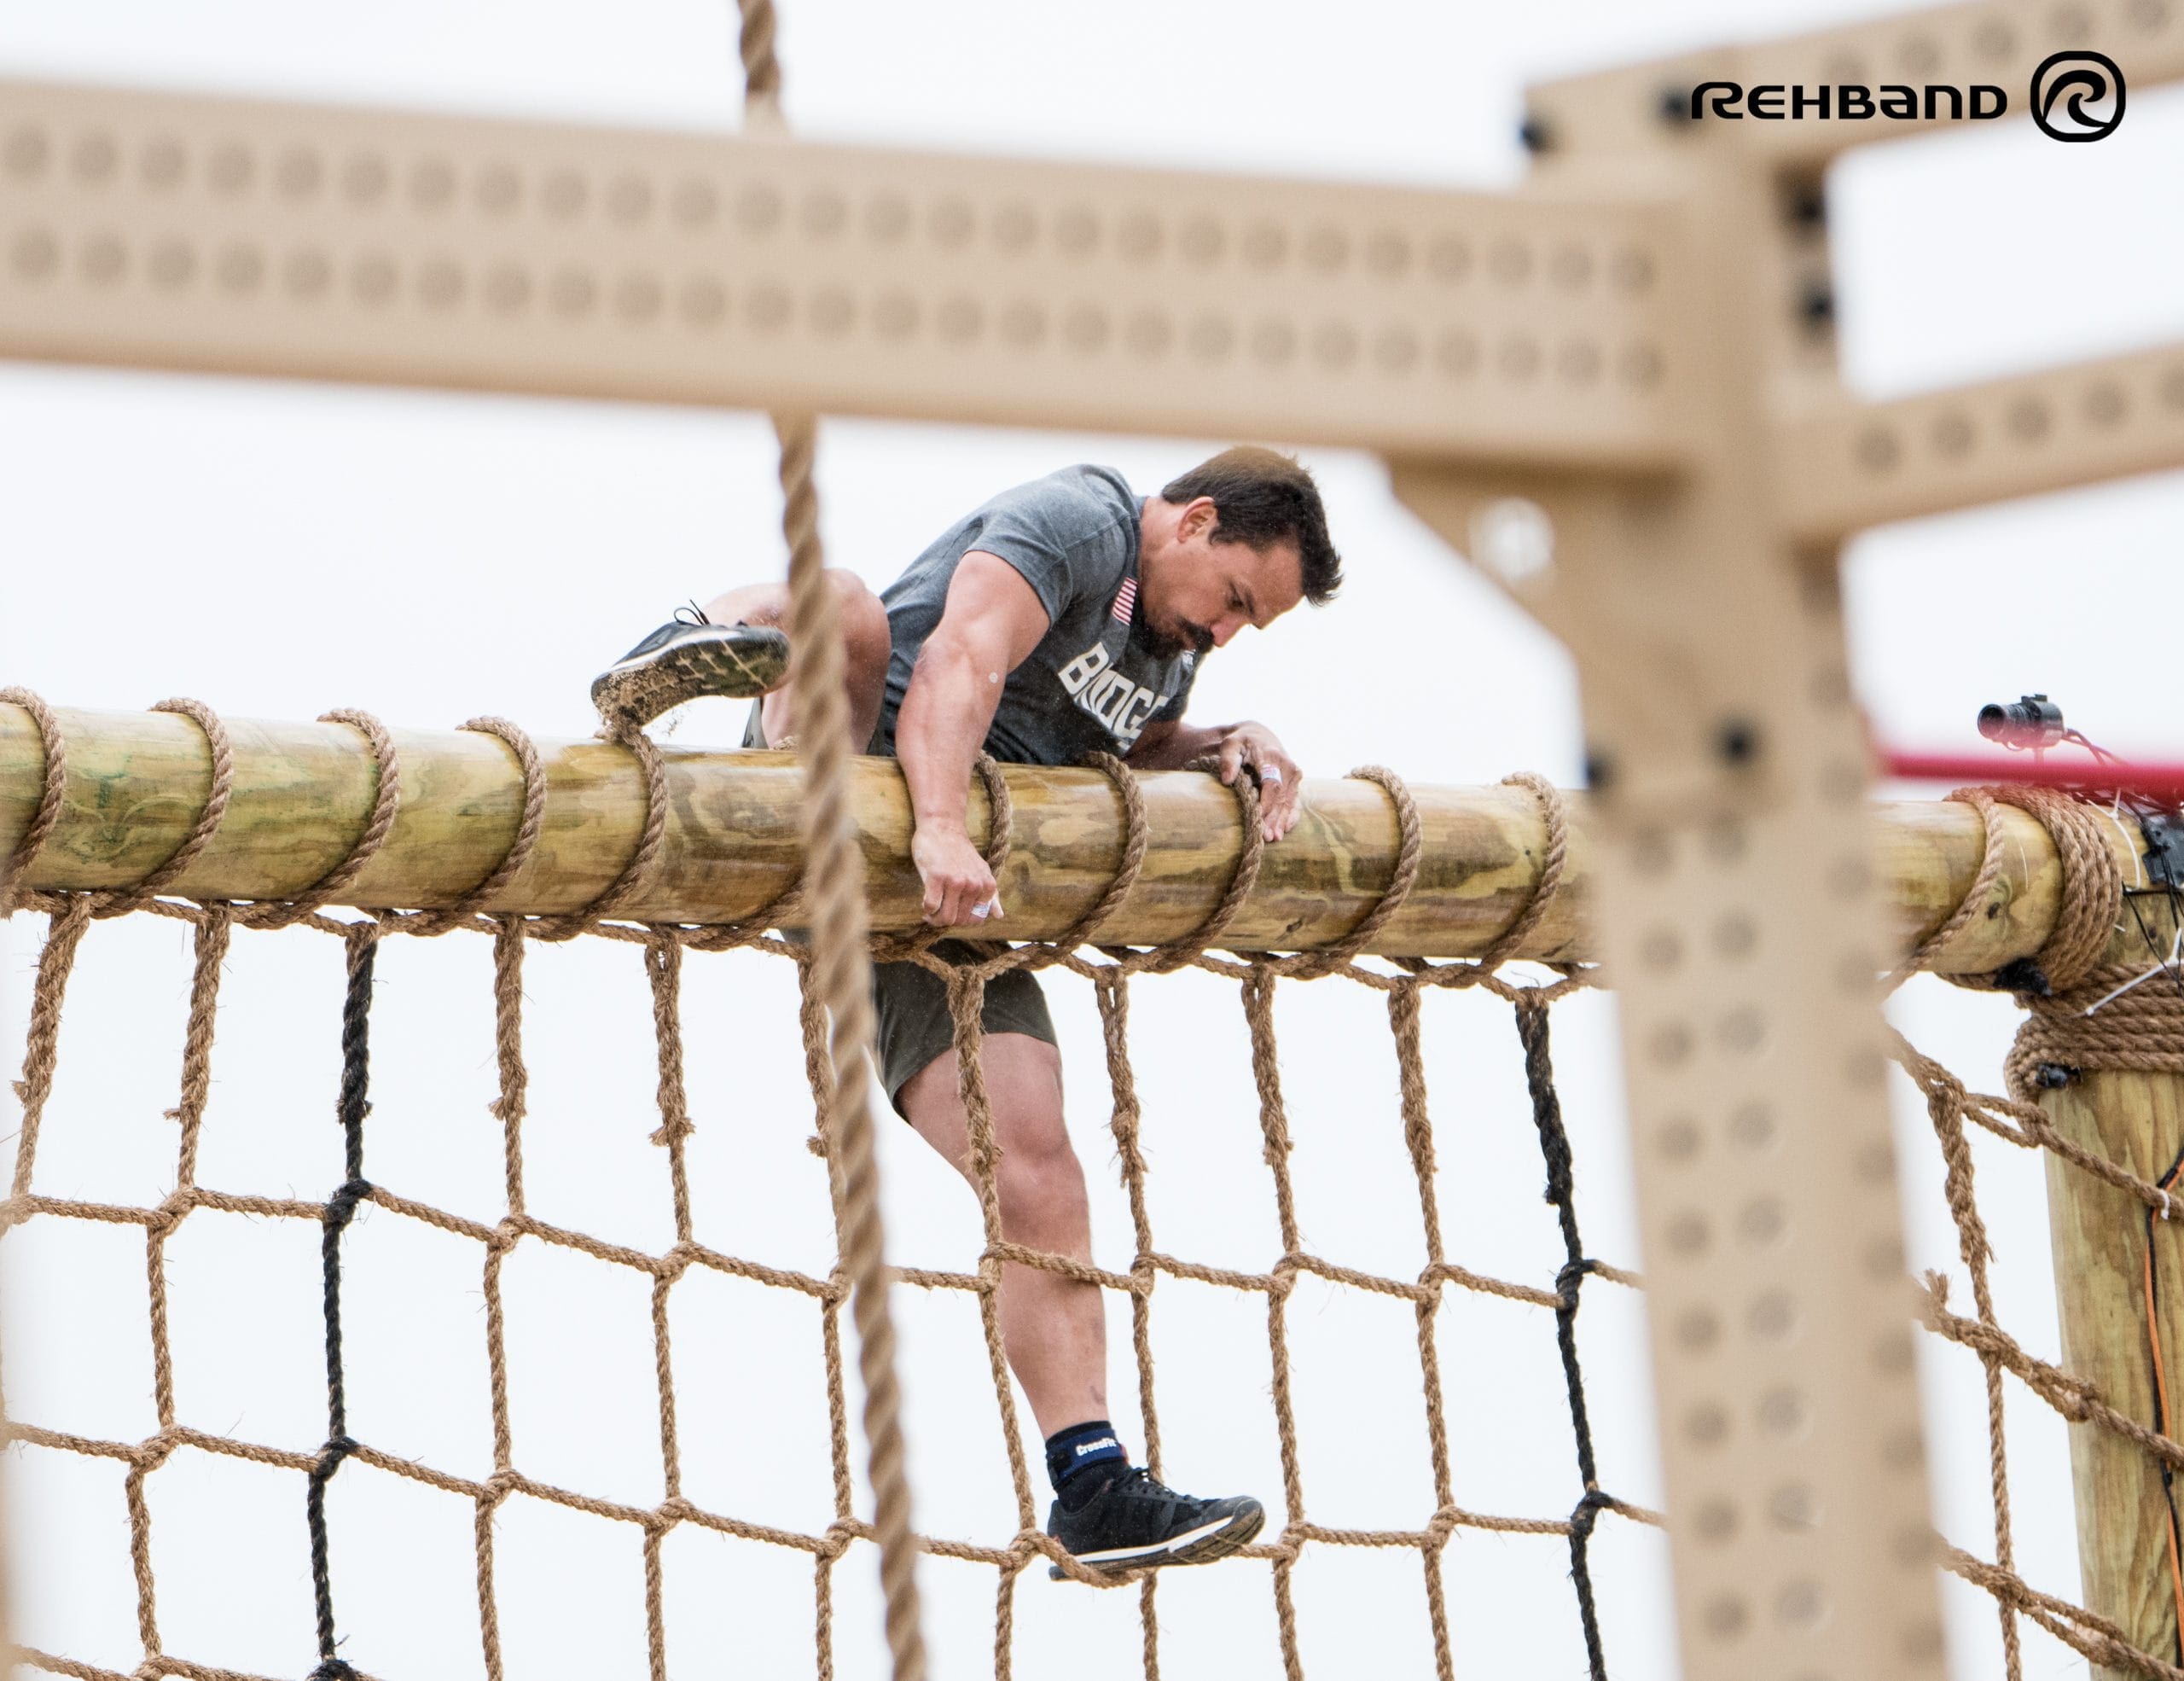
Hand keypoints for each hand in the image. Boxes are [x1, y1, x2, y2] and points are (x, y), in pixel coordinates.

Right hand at [911, 826, 1004, 926]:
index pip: (976, 920)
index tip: (951, 912)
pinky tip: (924, 900)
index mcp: (987, 885)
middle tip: (936, 913)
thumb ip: (991, 895)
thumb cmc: (959, 852)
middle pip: (959, 921)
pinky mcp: (937, 877)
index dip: (961, 920)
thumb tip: (1000, 916)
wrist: (943, 827)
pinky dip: (926, 908)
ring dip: (934, 919)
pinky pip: (931, 906)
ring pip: (946, 918)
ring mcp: (956, 881)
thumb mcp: (981, 871)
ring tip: (929, 911)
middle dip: (945, 921)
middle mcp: (974, 885)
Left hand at [1216, 724, 1303, 841]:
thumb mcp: (1231, 745)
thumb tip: (1227, 779)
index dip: (1267, 805)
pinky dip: (1292, 815)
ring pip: (1290, 801)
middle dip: (1275, 818)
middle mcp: (1287, 766)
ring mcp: (1294, 774)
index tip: (1259, 821)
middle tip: (1267, 837)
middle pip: (1282, 796)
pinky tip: (1285, 829)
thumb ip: (1228, 760)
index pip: (1272, 785)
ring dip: (1283, 820)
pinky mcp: (1296, 782)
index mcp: (1272, 757)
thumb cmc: (1242, 742)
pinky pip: (1296, 801)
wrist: (1260, 736)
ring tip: (1275, 837)